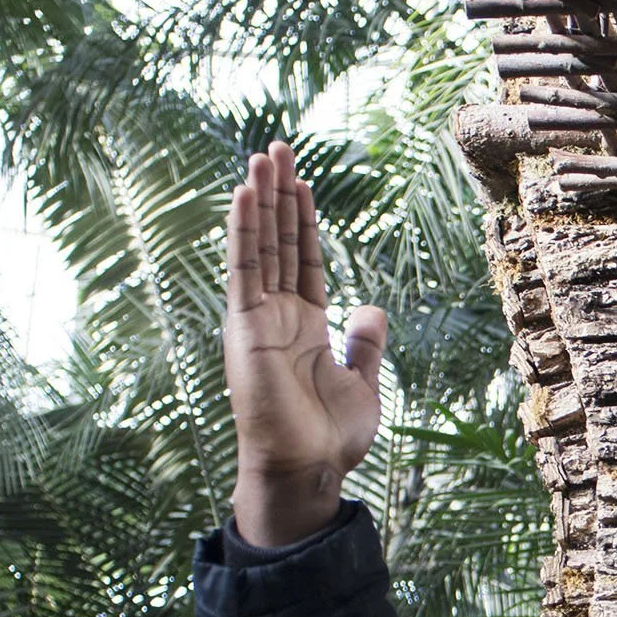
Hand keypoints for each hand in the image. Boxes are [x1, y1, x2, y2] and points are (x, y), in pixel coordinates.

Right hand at [224, 141, 386, 546]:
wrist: (307, 468)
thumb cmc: (329, 437)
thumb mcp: (362, 382)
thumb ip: (366, 344)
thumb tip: (373, 308)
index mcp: (304, 327)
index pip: (304, 261)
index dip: (304, 221)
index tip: (303, 182)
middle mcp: (277, 317)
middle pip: (279, 243)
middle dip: (279, 196)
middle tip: (278, 148)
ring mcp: (259, 319)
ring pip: (259, 246)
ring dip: (260, 200)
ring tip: (263, 156)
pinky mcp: (246, 327)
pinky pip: (244, 270)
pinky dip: (243, 231)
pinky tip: (244, 195)